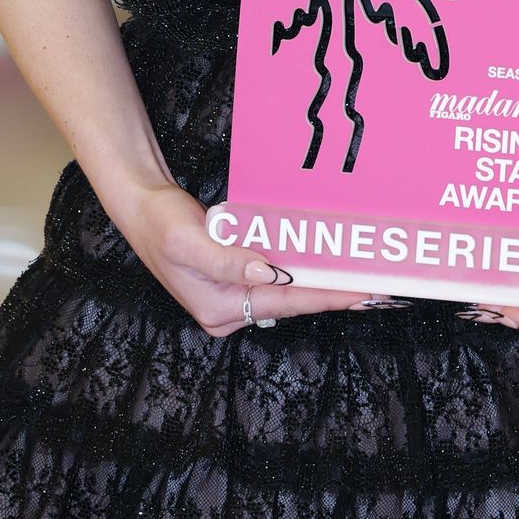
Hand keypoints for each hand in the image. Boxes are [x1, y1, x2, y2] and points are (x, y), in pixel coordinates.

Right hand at [114, 180, 382, 335]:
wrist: (141, 208)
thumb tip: (268, 271)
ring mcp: (231, 298)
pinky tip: (324, 267)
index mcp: (218, 307)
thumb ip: (228, 259)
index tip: (362, 292)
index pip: (285, 300)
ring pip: (287, 293)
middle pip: (292, 302)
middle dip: (333, 295)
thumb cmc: (161, 223)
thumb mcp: (189, 240)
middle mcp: (228, 310)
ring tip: (361, 282)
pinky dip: (302, 274)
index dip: (327, 295)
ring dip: (321, 286)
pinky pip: (276, 281)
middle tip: (377, 290)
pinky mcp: (233, 282)